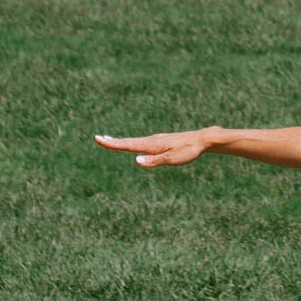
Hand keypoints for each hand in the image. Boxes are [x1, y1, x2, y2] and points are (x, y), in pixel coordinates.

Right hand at [96, 131, 211, 167]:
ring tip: (110, 140)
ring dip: (121, 141)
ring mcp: (156, 140)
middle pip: (128, 141)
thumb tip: (136, 161)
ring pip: (134, 141)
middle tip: (98, 139)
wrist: (202, 139)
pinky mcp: (161, 141)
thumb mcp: (172, 159)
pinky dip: (132, 142)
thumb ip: (154, 161)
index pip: (128, 144)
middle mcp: (152, 140)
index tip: (99, 139)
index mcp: (151, 144)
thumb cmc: (188, 150)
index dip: (112, 143)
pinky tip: (132, 144)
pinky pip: (142, 142)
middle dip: (113, 141)